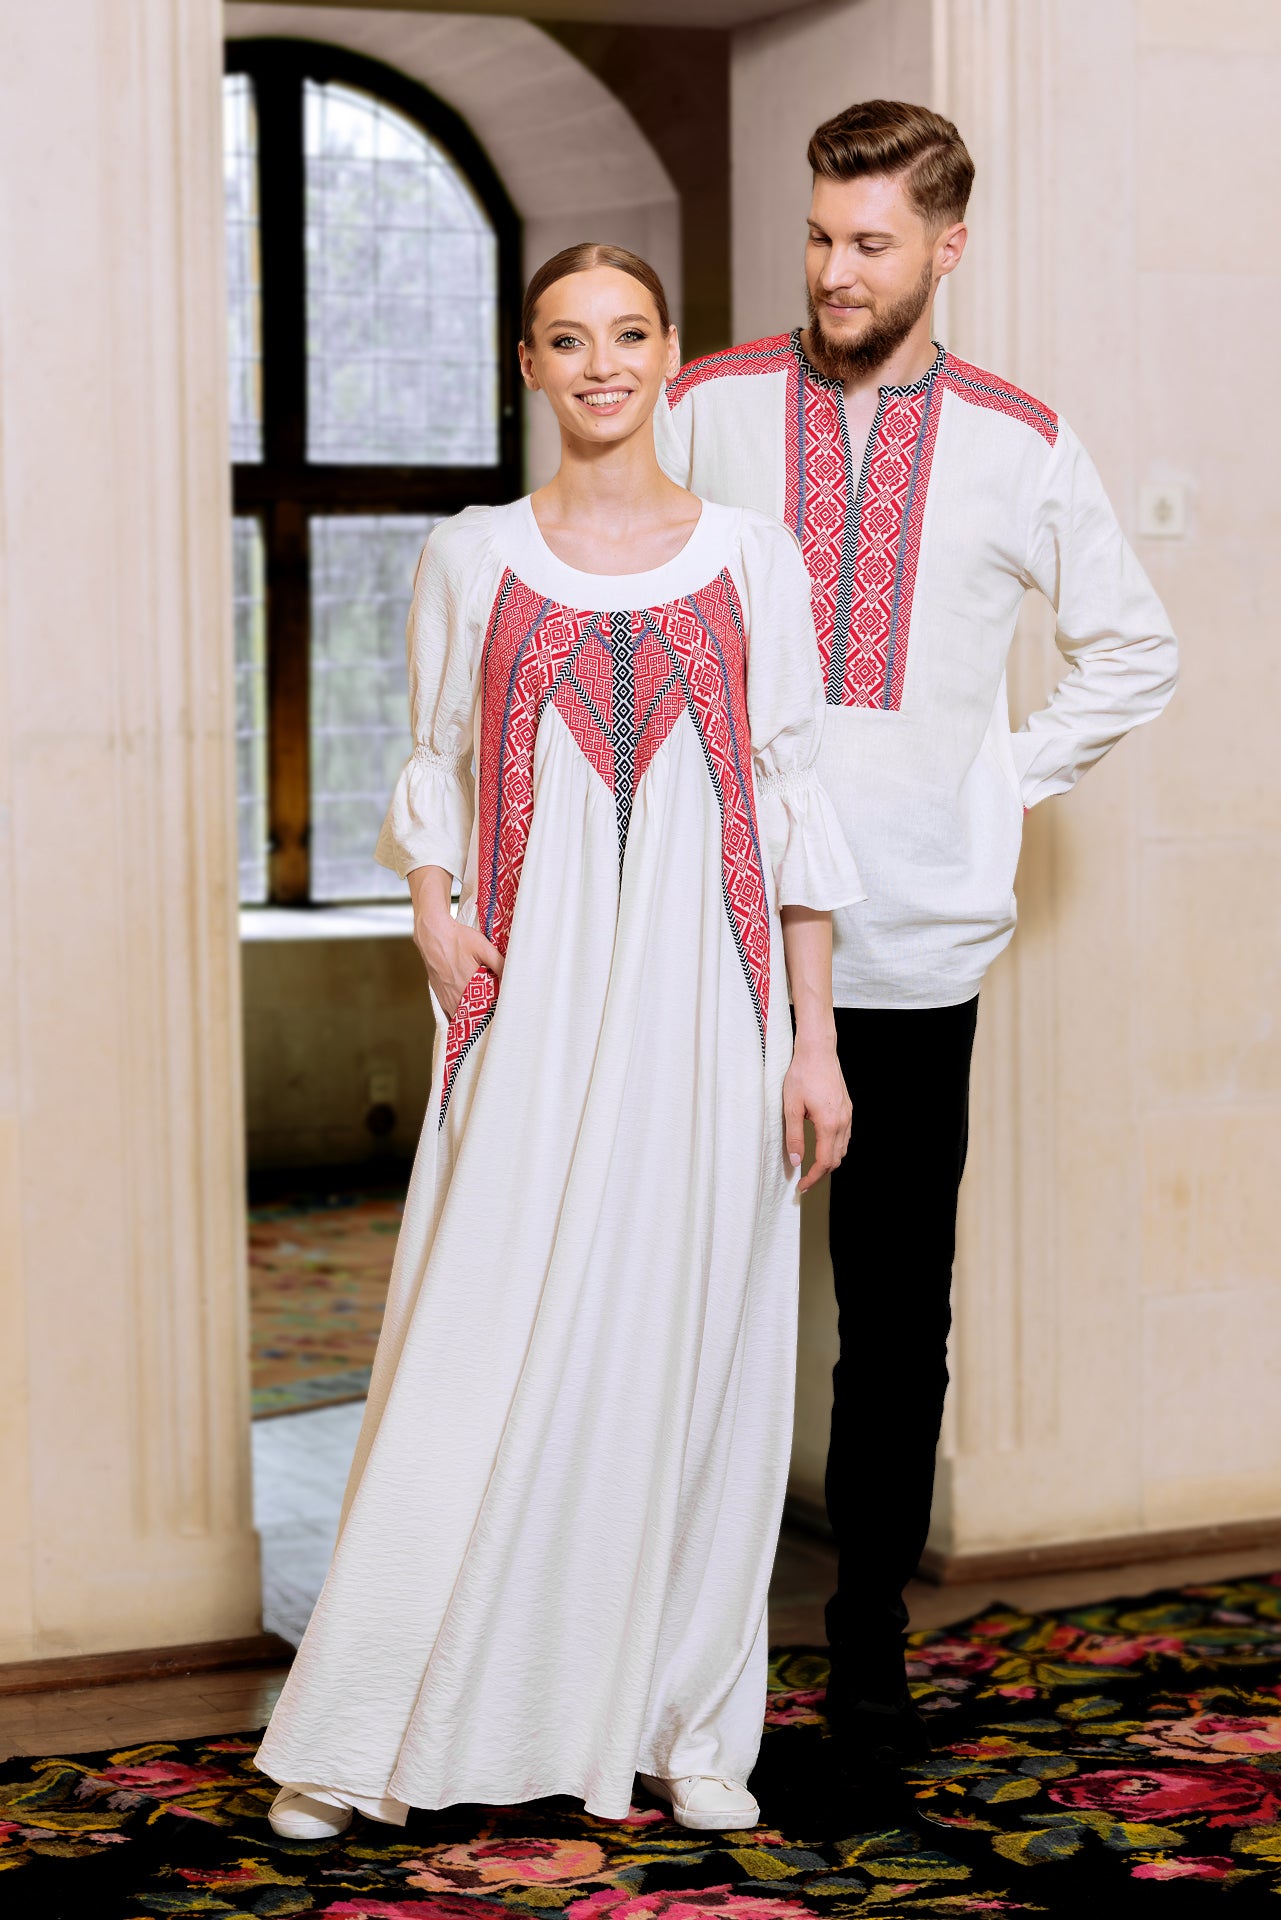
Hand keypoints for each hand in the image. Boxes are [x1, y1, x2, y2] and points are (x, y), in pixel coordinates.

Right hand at [407, 865, 502, 1018]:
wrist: (432, 934)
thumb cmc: (458, 938)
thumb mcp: (483, 947)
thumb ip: (500, 963)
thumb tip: (513, 977)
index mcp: (468, 986)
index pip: (486, 1009)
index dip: (495, 1011)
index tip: (503, 1010)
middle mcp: (455, 995)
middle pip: (472, 1016)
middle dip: (484, 1017)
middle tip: (495, 1014)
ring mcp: (445, 997)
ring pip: (460, 1016)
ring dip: (471, 1017)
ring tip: (482, 1015)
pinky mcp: (438, 994)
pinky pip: (450, 1012)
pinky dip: (459, 1014)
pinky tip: (466, 1011)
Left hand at [783, 1033, 851, 1194]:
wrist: (818, 1051)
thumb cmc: (802, 1075)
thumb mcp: (791, 1107)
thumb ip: (794, 1137)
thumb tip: (797, 1161)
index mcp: (829, 1124)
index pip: (825, 1162)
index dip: (813, 1178)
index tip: (801, 1186)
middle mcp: (843, 1122)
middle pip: (837, 1158)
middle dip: (821, 1173)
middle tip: (805, 1180)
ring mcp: (848, 1114)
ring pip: (843, 1148)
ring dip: (830, 1160)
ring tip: (813, 1166)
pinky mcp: (847, 1108)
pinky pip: (845, 1135)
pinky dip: (835, 1147)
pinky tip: (823, 1145)